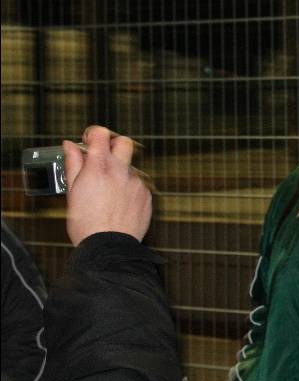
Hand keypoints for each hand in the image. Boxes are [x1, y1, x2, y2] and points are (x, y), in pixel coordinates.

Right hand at [63, 126, 152, 245]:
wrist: (109, 247)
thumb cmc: (86, 223)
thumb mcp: (72, 192)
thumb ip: (73, 164)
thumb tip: (70, 146)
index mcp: (99, 167)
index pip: (101, 134)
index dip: (93, 134)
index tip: (89, 140)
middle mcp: (120, 171)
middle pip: (124, 142)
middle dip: (114, 144)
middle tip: (103, 157)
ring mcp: (136, 182)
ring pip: (130, 167)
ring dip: (119, 173)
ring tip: (107, 193)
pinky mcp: (146, 194)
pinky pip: (138, 185)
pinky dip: (128, 189)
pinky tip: (118, 204)